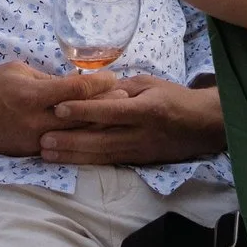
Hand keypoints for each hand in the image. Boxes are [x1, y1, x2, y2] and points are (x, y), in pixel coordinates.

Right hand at [0, 60, 117, 156]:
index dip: (99, 84)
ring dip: (98, 127)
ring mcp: (33, 141)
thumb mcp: (18, 71)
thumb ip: (47, 78)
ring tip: (118, 118)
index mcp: (33, 95)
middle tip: (128, 98)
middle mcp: (36, 121)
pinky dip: (78, 140)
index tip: (114, 78)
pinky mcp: (29, 154)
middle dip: (107, 107)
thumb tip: (74, 82)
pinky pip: (61, 147)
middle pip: (82, 117)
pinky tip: (93, 135)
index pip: (76, 91)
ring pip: (76, 137)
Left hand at [39, 77, 227, 166]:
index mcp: (147, 109)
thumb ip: (121, 89)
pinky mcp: (139, 162)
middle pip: (101, 139)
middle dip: (70, 140)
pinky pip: (109, 162)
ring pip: (102, 155)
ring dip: (73, 155)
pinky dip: (86, 162)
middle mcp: (142, 133)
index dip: (84, 110)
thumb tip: (91, 90)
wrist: (203, 126)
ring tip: (46, 154)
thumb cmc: (174, 98)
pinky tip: (68, 161)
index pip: (111, 111)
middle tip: (42, 139)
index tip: (58, 107)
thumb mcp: (149, 84)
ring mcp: (140, 151)